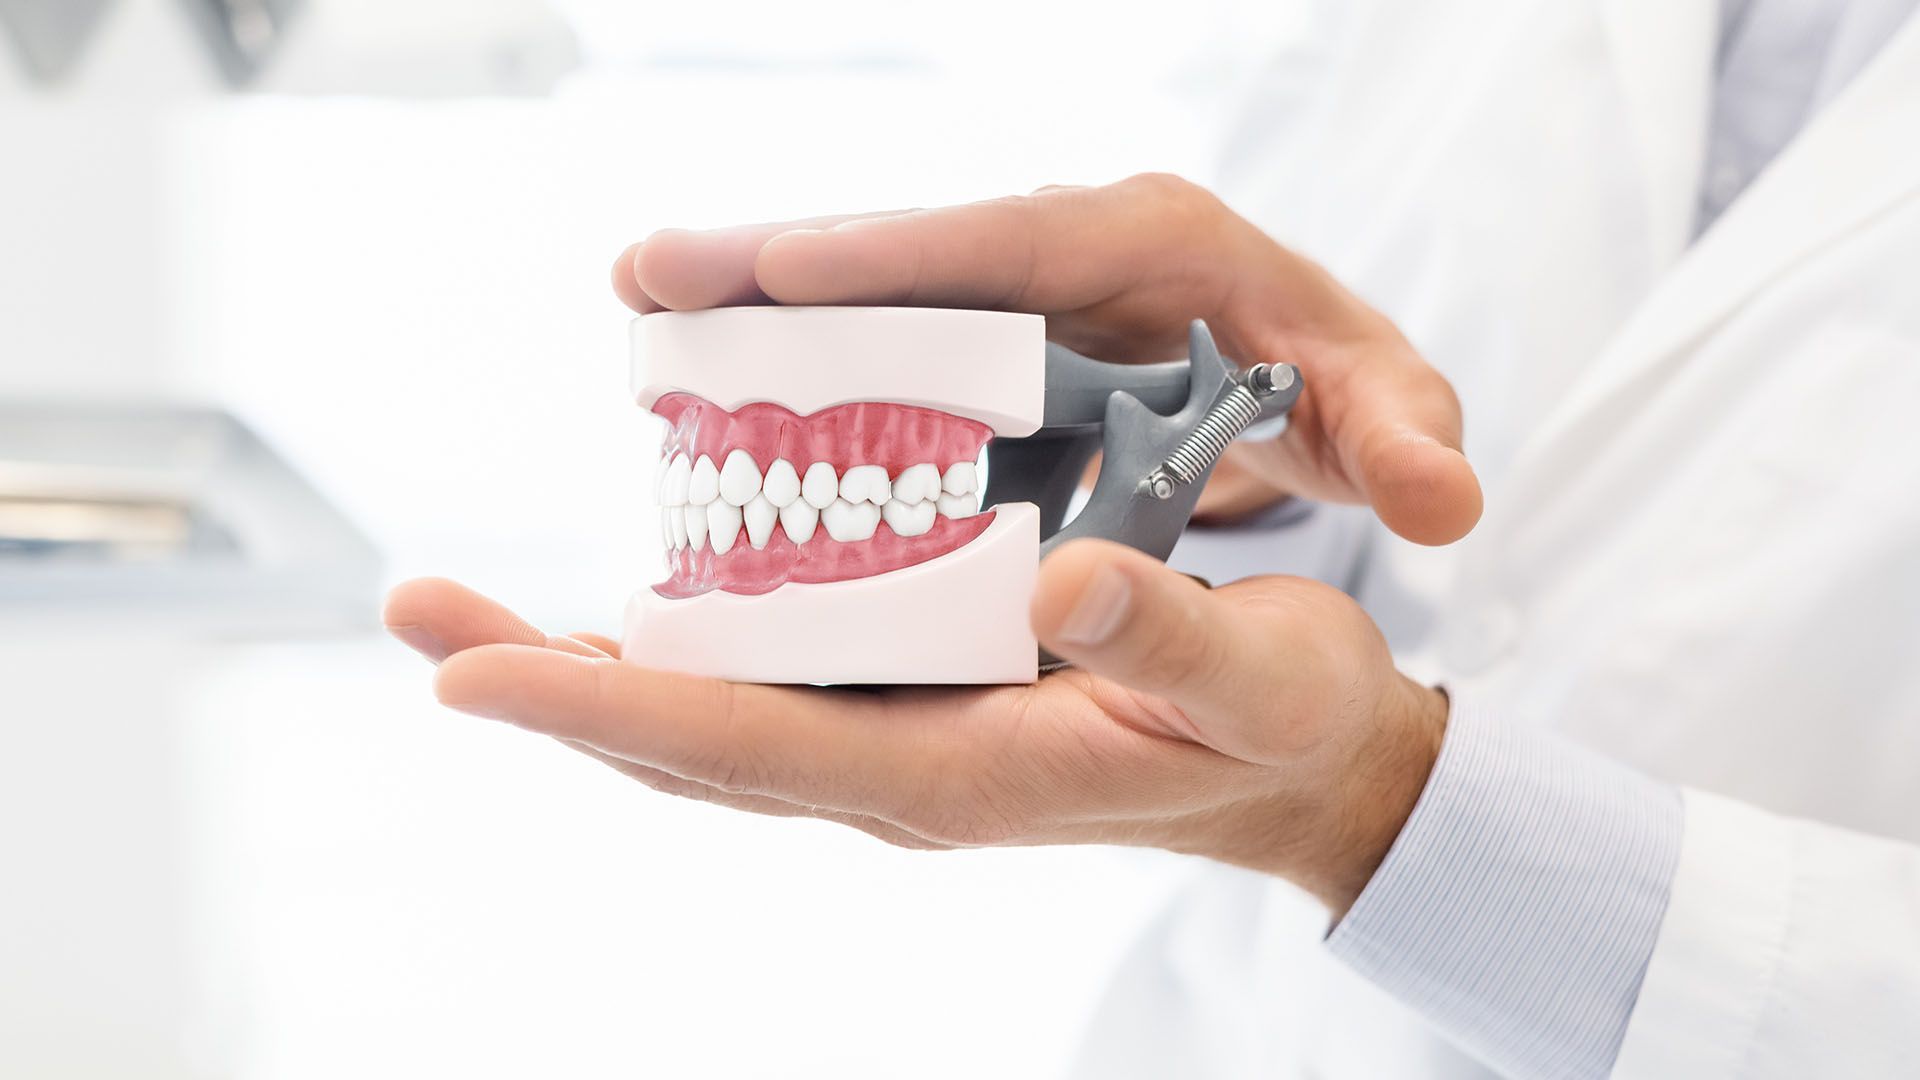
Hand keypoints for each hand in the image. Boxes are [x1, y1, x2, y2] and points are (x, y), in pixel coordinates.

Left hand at [385, 540, 1447, 916]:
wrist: (1300, 770)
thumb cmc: (1282, 721)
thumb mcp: (1259, 674)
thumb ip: (1166, 633)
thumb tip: (1063, 577)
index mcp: (960, 776)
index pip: (745, 748)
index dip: (605, 712)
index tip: (471, 679)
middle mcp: (898, 774)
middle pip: (685, 745)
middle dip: (547, 688)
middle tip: (419, 618)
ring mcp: (895, 749)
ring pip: (706, 726)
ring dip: (586, 677)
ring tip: (471, 620)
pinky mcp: (908, 714)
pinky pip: (759, 697)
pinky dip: (672, 659)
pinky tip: (630, 605)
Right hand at [611, 173, 1480, 544]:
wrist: (1309, 384)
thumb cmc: (1343, 385)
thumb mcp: (1388, 406)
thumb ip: (1408, 437)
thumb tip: (1439, 501)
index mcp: (1152, 240)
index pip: (1014, 238)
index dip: (900, 252)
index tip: (786, 266)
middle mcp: (1058, 252)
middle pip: (903, 252)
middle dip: (776, 260)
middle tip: (645, 272)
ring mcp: (1007, 299)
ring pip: (865, 298)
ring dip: (749, 308)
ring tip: (635, 311)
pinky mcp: (976, 348)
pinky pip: (870, 350)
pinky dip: (787, 363)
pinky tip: (698, 397)